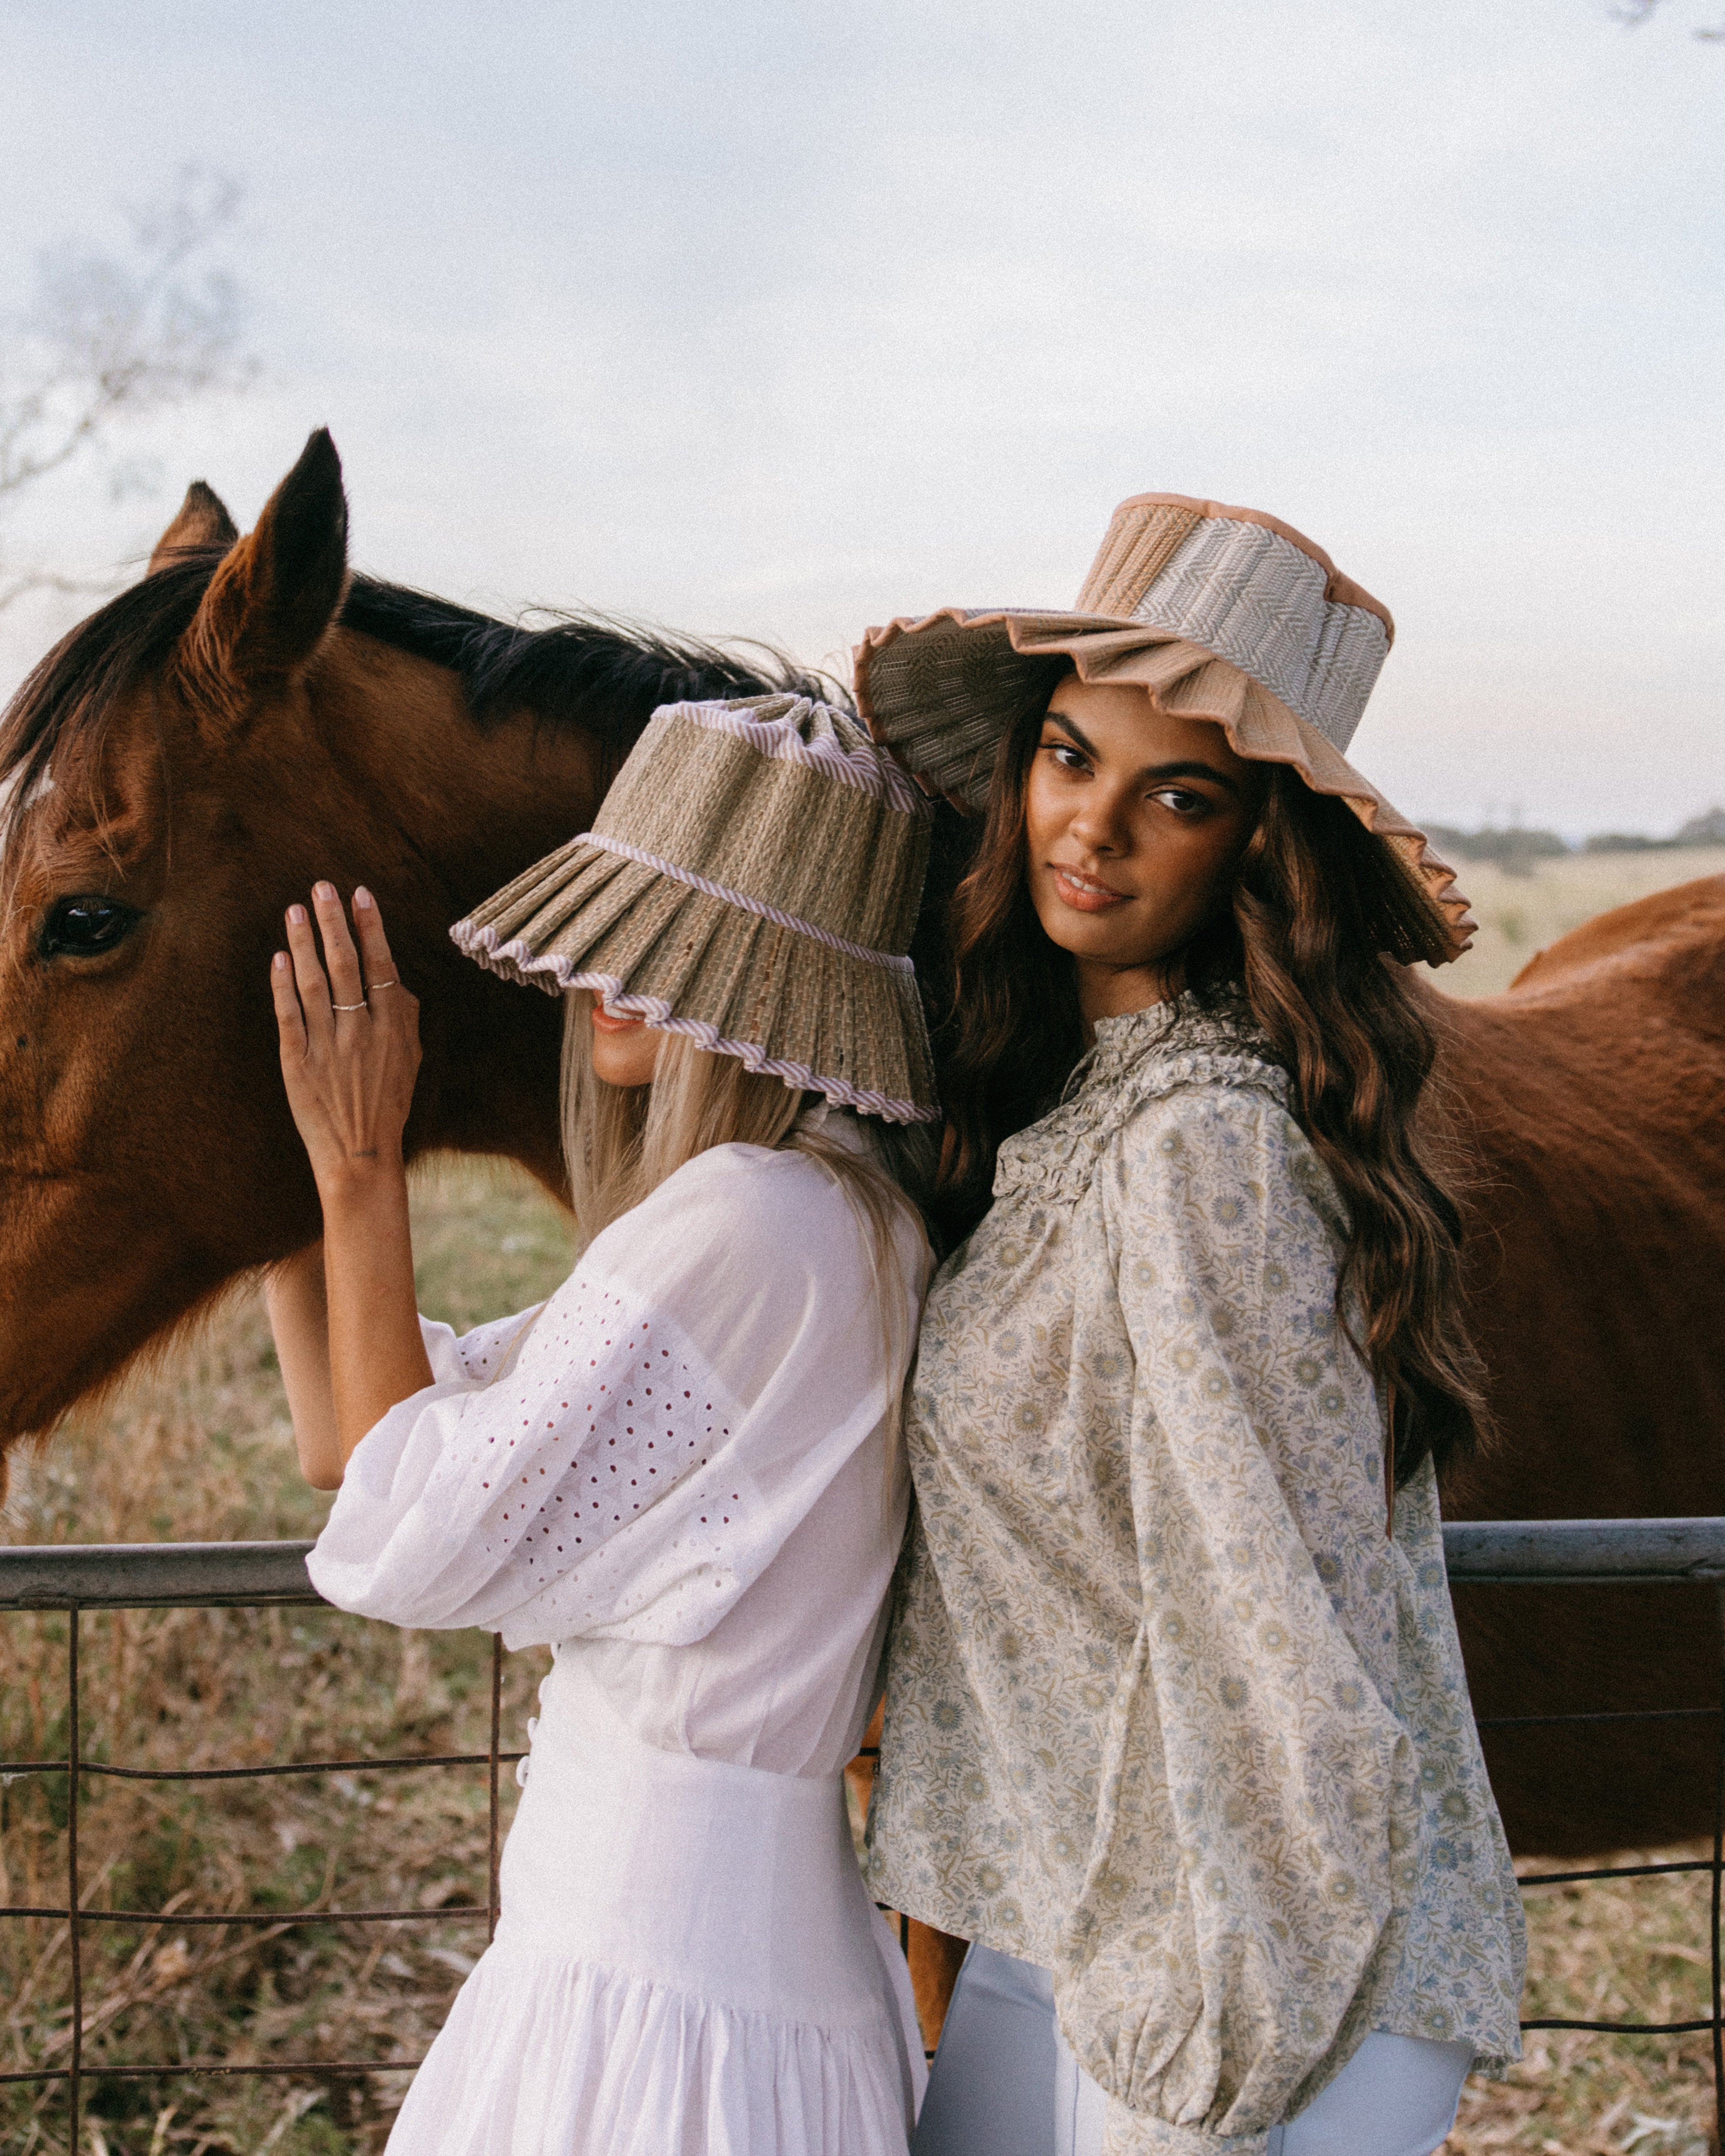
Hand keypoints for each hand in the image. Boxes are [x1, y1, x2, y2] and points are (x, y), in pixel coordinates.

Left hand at [272, 883, 420, 1194]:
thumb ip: (404, 1020)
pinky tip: (278, 957)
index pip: (381, 966)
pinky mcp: (297, 1061)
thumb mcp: (410, 1062)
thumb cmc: (387, 1107)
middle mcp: (360, 1031)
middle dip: (334, 922)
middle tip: (322, 887)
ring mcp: (327, 1045)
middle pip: (346, 965)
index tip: (361, 895)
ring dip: (303, 942)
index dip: (371, 928)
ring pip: (313, 982)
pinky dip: (281, 983)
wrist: (360, 1156)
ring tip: (295, 909)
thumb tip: (396, 983)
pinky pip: (288, 1014)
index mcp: (393, 1029)